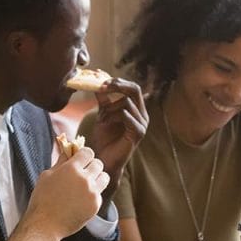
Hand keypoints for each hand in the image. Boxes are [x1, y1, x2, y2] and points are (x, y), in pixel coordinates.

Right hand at [27, 148, 109, 238]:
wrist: (45, 225)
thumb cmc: (42, 199)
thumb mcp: (47, 176)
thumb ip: (60, 162)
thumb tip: (68, 151)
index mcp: (71, 168)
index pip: (88, 152)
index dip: (84, 155)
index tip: (80, 159)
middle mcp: (84, 179)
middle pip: (98, 163)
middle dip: (91, 165)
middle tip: (84, 171)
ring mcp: (92, 192)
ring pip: (104, 177)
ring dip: (97, 177)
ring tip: (88, 183)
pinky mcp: (95, 205)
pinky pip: (100, 193)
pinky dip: (93, 193)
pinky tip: (82, 198)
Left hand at [89, 77, 149, 196]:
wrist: (103, 159)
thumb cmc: (104, 139)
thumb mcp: (103, 114)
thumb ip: (103, 99)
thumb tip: (97, 81)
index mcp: (136, 109)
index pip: (132, 87)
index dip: (118, 82)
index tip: (101, 81)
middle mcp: (142, 115)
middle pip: (135, 90)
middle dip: (118, 86)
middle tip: (102, 87)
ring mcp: (142, 124)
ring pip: (127, 103)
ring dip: (110, 108)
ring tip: (100, 118)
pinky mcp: (138, 134)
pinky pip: (128, 117)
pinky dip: (115, 116)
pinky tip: (105, 122)